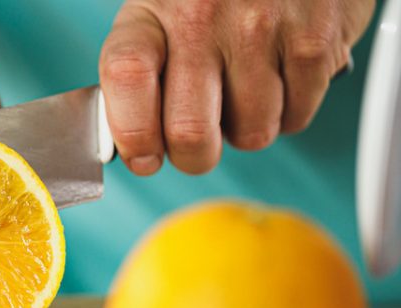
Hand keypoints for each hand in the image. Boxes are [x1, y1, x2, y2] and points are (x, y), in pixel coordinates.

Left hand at [99, 0, 375, 174]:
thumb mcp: (161, 16)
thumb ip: (141, 76)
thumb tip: (134, 147)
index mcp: (151, 13)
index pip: (126, 75)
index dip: (133, 133)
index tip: (143, 158)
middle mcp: (201, 17)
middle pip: (190, 131)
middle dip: (195, 157)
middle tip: (199, 146)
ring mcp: (260, 27)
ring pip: (250, 133)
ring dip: (247, 129)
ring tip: (244, 91)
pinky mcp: (314, 39)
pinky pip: (296, 116)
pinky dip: (289, 112)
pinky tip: (279, 77)